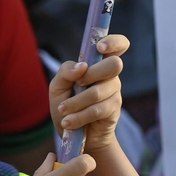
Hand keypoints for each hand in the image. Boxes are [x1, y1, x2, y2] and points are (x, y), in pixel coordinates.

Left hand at [52, 35, 126, 155]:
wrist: (72, 134)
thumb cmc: (66, 105)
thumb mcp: (57, 87)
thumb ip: (65, 72)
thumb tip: (81, 67)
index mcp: (98, 62)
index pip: (118, 45)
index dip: (114, 42)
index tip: (99, 47)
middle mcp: (110, 74)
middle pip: (114, 64)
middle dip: (91, 74)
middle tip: (76, 85)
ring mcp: (114, 91)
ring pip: (99, 91)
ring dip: (77, 102)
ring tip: (63, 111)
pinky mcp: (113, 109)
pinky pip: (97, 109)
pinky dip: (79, 116)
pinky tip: (69, 122)